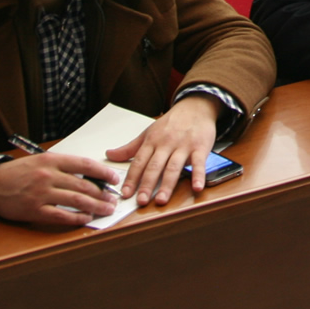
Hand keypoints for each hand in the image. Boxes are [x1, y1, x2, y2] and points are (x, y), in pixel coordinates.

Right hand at [0, 151, 118, 225]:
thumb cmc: (18, 172)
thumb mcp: (39, 161)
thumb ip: (61, 167)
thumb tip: (88, 176)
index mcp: (51, 160)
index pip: (84, 164)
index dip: (102, 172)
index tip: (113, 179)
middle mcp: (48, 176)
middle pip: (83, 185)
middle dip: (102, 193)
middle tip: (113, 199)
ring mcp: (41, 194)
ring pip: (76, 200)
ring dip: (95, 206)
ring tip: (106, 209)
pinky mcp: (35, 210)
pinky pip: (61, 216)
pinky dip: (76, 218)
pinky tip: (86, 218)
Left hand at [105, 94, 219, 206]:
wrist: (195, 107)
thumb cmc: (171, 123)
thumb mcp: (148, 133)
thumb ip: (130, 148)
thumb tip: (110, 155)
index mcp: (152, 142)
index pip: (139, 162)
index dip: (131, 178)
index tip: (125, 193)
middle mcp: (166, 144)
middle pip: (154, 167)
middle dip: (146, 185)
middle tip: (141, 201)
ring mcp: (183, 146)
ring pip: (173, 167)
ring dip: (167, 185)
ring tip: (161, 200)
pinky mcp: (200, 147)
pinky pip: (199, 163)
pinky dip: (198, 176)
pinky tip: (196, 188)